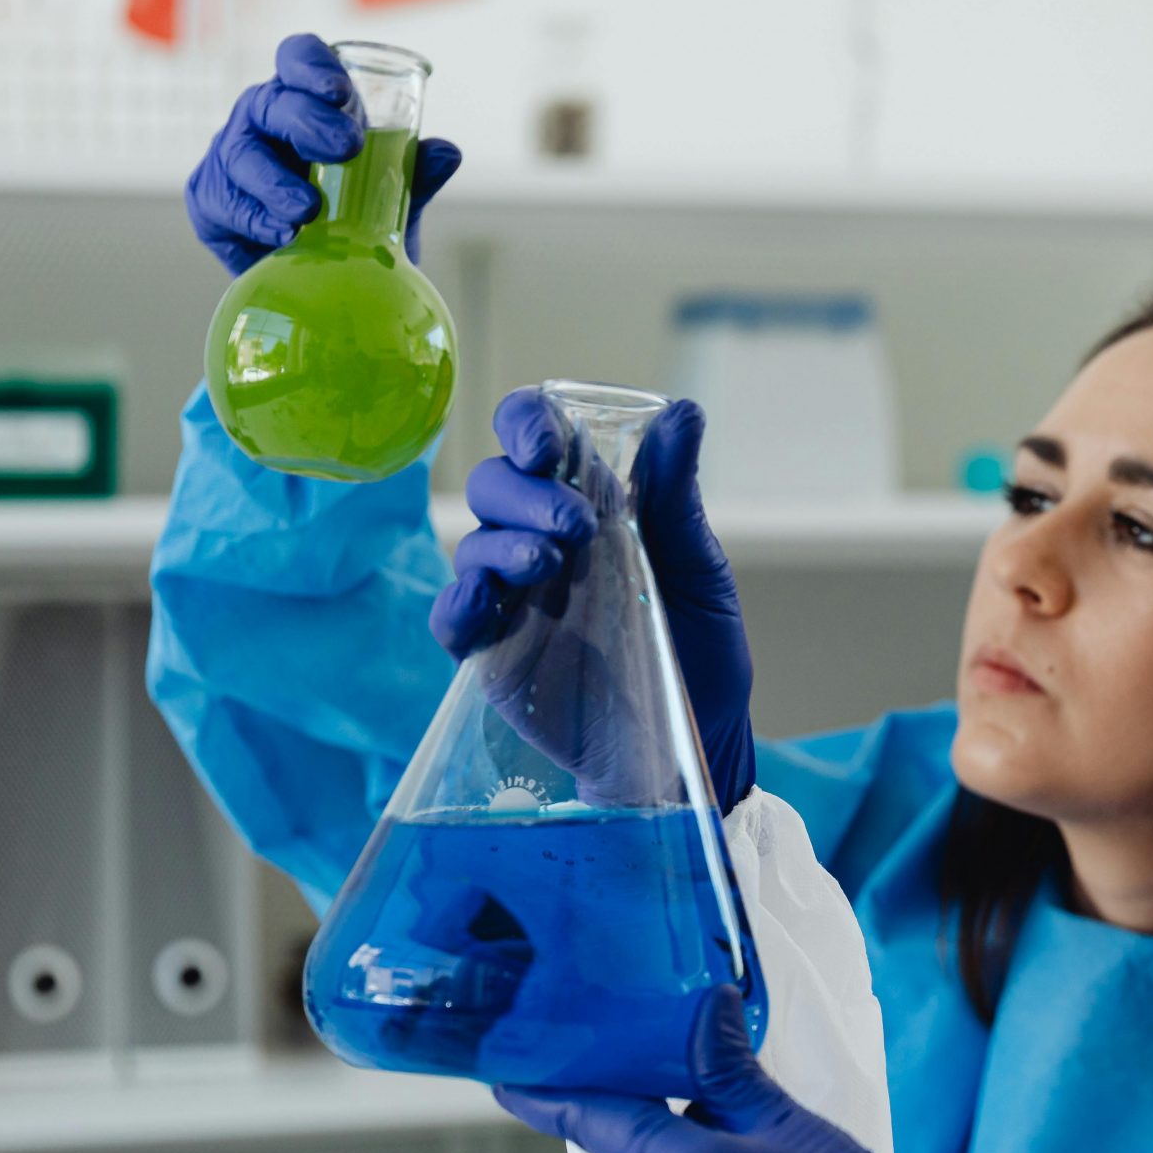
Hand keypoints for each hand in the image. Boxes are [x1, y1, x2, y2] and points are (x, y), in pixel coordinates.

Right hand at [185, 32, 461, 274]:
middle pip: (272, 104)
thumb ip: (415, 176)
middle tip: (347, 149)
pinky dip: (253, 219)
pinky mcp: (211, 199)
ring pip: (242, 155)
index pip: (298, 59)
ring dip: (276, 182)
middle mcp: (264, 119)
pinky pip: (223, 203)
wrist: (325, 281)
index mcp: (305, 101)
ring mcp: (233, 156)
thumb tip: (447, 151)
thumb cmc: (357, 221)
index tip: (340, 91)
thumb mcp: (394, 201)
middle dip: (309, 123)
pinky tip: (280, 234)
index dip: (313, 65)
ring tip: (308, 211)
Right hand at [429, 389, 758, 807]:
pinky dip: (456, 604)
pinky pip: (451, 619)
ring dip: (502, 543)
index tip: (547, 443)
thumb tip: (682, 412)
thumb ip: (676, 495)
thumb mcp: (699, 567)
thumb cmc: (700, 648)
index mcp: (590, 504)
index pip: (536, 438)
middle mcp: (541, 541)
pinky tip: (484, 603)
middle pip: (494, 485)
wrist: (697, 739)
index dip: (527, 423)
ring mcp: (513, 598)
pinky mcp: (495, 653)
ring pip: (472, 544)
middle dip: (523, 492)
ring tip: (550, 564)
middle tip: (576, 525)